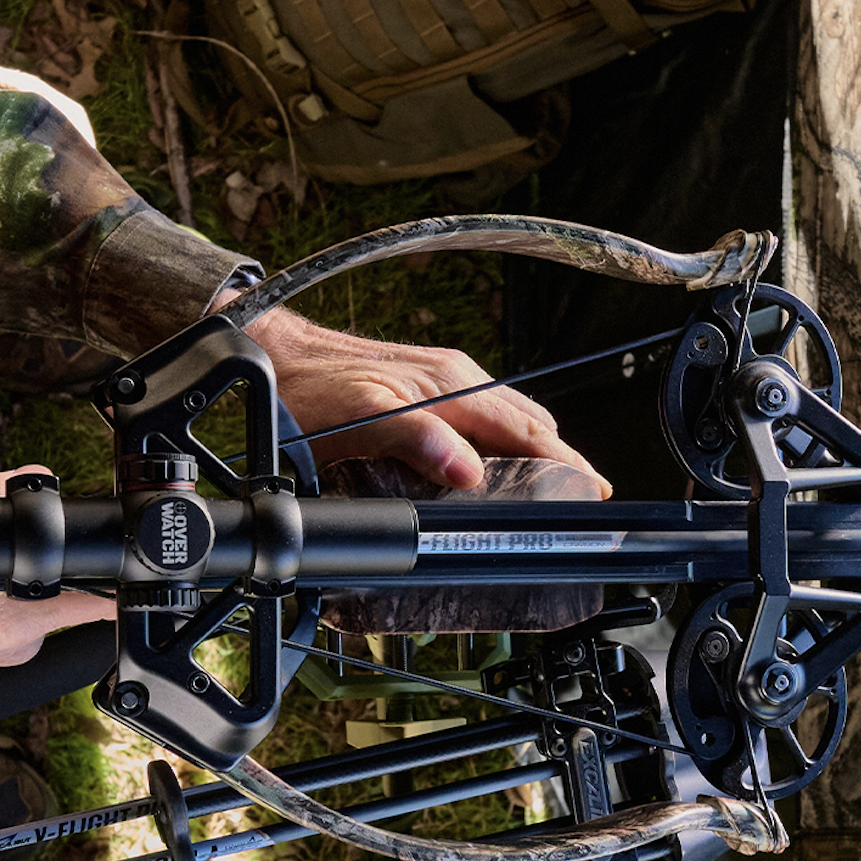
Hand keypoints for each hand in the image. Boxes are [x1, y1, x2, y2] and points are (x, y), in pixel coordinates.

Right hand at [0, 466, 115, 705]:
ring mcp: (1, 659)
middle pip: (66, 594)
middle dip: (53, 566)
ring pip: (38, 607)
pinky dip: (0, 604)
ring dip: (22, 585)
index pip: (96, 601)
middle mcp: (14, 644)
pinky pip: (13, 625)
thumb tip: (30, 477)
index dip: (109, 575)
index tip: (121, 562)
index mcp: (11, 617)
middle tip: (21, 546)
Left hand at [241, 306, 610, 495]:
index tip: (591, 496)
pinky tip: (495, 465)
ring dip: (534, 454)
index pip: (529, 432)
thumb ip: (416, 440)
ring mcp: (442, 381)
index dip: (566, 466)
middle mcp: (455, 379)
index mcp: (452, 387)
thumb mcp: (361, 418)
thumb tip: (467, 469)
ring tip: (549, 493)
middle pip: (530, 426)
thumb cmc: (307, 386)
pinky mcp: (425, 387)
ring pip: (509, 420)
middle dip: (561, 464)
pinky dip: (504, 444)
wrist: (269, 354)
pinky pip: (484, 417)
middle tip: (579, 506)